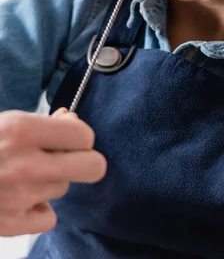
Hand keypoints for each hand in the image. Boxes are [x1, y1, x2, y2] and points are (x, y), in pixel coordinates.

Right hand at [0, 108, 106, 235]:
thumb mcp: (7, 122)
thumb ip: (43, 123)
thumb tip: (72, 120)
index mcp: (23, 130)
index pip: (85, 135)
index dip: (80, 136)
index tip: (70, 137)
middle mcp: (25, 164)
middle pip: (94, 167)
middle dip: (85, 161)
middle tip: (69, 158)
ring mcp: (19, 197)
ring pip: (63, 189)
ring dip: (51, 182)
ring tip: (23, 175)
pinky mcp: (11, 224)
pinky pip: (48, 218)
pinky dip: (38, 210)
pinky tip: (20, 199)